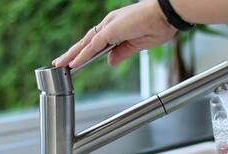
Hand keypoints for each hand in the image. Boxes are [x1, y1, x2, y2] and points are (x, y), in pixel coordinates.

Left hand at [52, 0, 176, 67]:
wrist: (166, 15)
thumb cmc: (158, 26)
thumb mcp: (138, 45)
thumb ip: (122, 53)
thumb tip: (110, 62)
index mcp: (116, 28)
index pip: (96, 41)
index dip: (85, 51)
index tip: (77, 60)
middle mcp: (109, 25)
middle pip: (86, 41)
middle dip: (73, 53)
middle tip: (61, 62)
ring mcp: (109, 26)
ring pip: (86, 43)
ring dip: (73, 54)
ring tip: (60, 64)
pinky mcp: (111, 30)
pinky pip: (93, 45)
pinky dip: (82, 55)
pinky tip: (74, 63)